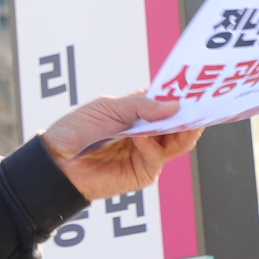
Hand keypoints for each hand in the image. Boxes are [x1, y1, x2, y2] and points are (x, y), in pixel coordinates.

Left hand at [42, 94, 201, 200]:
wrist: (57, 161)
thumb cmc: (78, 130)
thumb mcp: (108, 108)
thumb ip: (140, 105)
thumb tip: (175, 106)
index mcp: (141, 112)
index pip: (170, 102)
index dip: (184, 95)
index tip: (198, 86)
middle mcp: (149, 132)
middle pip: (181, 124)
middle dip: (191, 113)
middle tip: (201, 102)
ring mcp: (148, 153)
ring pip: (179, 143)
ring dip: (180, 129)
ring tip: (182, 117)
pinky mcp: (144, 172)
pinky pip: (157, 158)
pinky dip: (150, 145)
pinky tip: (140, 137)